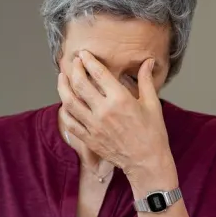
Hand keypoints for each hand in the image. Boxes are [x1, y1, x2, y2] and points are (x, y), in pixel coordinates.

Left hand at [57, 51, 175, 184]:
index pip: (99, 73)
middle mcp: (104, 111)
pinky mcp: (89, 138)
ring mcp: (94, 126)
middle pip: (80, 84)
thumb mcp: (152, 104)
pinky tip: (64, 103)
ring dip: (63, 87)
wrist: (147, 162)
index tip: (84, 54)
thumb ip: (146, 80)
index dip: (88, 60)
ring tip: (62, 78)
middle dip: (75, 69)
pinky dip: (64, 110)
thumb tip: (148, 61)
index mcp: (120, 99)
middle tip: (74, 63)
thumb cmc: (153, 134)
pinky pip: (70, 122)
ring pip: (69, 101)